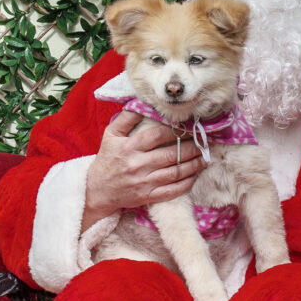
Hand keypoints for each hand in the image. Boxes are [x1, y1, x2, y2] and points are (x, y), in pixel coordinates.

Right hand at [82, 107, 203, 231]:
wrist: (96, 190)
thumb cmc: (106, 159)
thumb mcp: (110, 135)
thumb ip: (126, 118)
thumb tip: (142, 103)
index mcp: (129, 147)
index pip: (157, 135)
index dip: (176, 131)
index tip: (190, 127)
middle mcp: (137, 165)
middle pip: (171, 154)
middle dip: (191, 147)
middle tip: (203, 142)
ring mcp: (143, 183)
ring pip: (175, 172)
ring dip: (193, 165)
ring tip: (204, 157)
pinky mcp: (147, 197)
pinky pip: (172, 191)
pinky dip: (186, 184)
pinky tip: (194, 176)